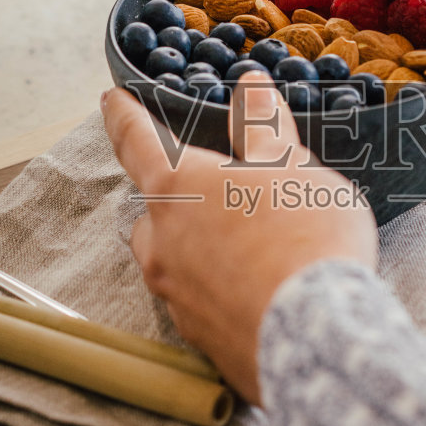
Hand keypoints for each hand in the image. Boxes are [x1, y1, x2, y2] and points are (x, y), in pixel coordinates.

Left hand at [100, 78, 377, 403]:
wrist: (315, 335)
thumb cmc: (303, 239)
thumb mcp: (293, 168)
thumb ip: (266, 128)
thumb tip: (252, 87)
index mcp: (177, 188)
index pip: (136, 139)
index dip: (123, 114)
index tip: (110, 100)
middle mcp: (162, 242)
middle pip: (154, 211)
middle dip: (176, 201)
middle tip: (220, 195)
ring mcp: (175, 295)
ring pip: (174, 260)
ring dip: (199, 248)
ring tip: (249, 247)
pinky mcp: (197, 338)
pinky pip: (200, 302)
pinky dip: (221, 290)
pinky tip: (259, 290)